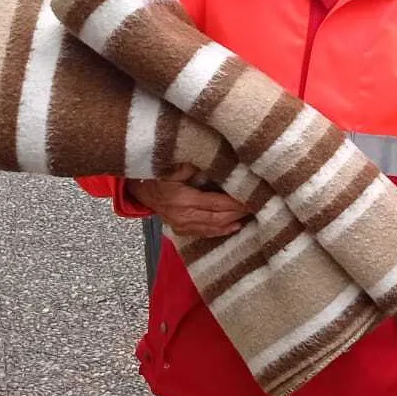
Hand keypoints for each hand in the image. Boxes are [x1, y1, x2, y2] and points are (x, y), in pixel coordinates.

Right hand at [125, 169, 247, 237]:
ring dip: (233, 221)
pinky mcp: (181, 229)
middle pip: (218, 217)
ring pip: (213, 227)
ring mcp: (182, 225)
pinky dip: (221, 230)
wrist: (140, 192)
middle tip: (257, 205)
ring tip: (250, 214)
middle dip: (238, 212)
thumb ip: (195, 166)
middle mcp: (184, 216)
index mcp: (183, 199)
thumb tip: (219, 162)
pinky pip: (205, 232)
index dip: (235, 202)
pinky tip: (235, 226)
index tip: (252, 198)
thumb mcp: (174, 167)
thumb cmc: (157, 176)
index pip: (216, 203)